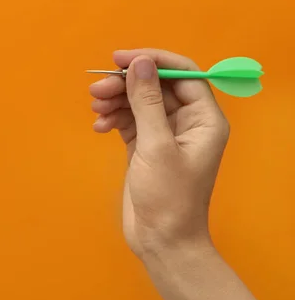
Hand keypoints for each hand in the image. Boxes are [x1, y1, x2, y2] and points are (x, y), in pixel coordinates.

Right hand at [90, 49, 229, 257]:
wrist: (161, 240)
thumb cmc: (168, 196)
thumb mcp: (156, 146)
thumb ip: (147, 101)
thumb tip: (139, 63)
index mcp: (203, 118)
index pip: (181, 73)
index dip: (152, 61)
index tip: (119, 59)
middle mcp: (186, 122)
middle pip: (155, 87)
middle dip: (126, 84)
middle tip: (97, 89)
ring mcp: (164, 134)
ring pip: (138, 103)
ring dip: (115, 101)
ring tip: (95, 107)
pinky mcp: (145, 147)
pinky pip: (129, 121)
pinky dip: (113, 119)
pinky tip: (99, 127)